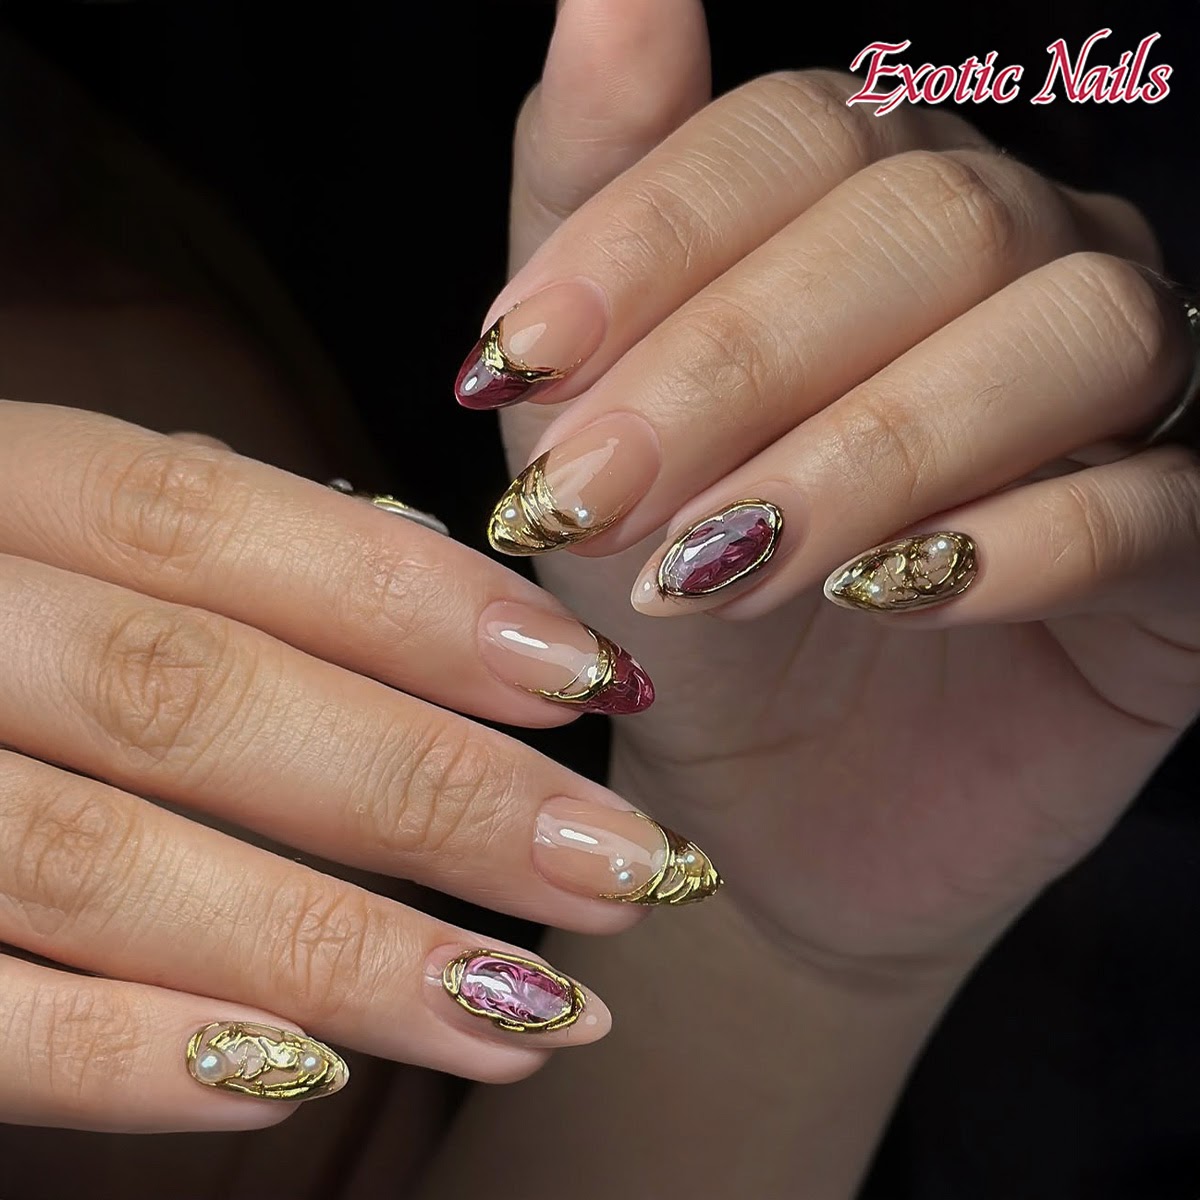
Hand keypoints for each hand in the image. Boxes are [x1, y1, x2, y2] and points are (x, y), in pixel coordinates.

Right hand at [0, 397, 726, 1133]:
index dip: (415, 605)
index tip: (591, 686)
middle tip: (625, 875)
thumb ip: (203, 547)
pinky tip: (307, 1080)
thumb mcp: (47, 528)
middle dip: (433, 794)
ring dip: (342, 950)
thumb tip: (432, 565)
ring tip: (534, 1015)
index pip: (218, 523)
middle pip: (194, 695)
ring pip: (101, 860)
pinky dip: (129, 1053)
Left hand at [467, 0, 1199, 984]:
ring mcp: (1121, 400)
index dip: (653, 240)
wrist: (771, 790)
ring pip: (1062, 340)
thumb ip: (595, 207)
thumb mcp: (594, 414)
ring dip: (869, 455)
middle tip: (596, 500)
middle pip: (924, 223)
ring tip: (721, 574)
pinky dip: (1020, 543)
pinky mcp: (1185, 550)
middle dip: (736, 367)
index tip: (518, 360)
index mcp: (867, 208)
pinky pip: (1156, 505)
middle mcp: (1015, 265)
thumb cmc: (675, 592)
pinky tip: (891, 598)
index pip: (792, 134)